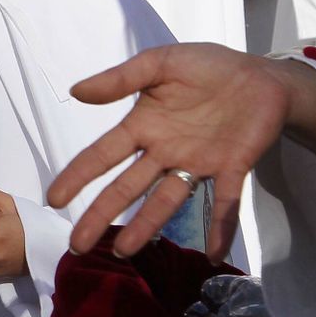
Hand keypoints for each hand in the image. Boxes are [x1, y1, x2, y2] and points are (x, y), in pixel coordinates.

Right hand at [47, 42, 294, 261]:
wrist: (260, 75)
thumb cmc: (207, 67)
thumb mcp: (159, 63)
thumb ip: (121, 79)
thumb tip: (76, 92)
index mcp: (142, 126)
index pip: (102, 155)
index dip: (78, 176)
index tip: (54, 199)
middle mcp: (163, 151)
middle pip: (126, 187)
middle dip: (100, 214)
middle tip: (78, 244)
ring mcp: (197, 163)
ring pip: (166, 200)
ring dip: (146, 226)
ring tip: (125, 251)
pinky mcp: (232, 168)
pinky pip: (225, 202)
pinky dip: (221, 228)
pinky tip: (214, 253)